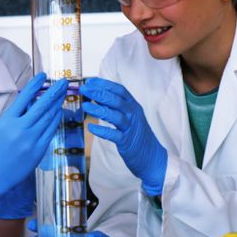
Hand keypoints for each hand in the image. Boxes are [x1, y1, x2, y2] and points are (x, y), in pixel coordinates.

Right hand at [0, 73, 66, 224]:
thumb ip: (15, 117)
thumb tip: (32, 103)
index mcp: (7, 121)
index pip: (24, 97)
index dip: (35, 85)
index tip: (43, 75)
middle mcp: (20, 129)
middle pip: (42, 105)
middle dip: (54, 92)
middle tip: (63, 82)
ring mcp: (31, 140)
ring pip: (49, 117)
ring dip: (57, 104)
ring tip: (63, 95)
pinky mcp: (38, 150)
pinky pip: (50, 131)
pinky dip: (55, 120)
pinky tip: (58, 113)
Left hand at [80, 77, 167, 194]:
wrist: (152, 156)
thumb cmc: (137, 134)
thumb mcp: (129, 116)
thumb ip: (115, 106)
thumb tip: (97, 95)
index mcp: (133, 106)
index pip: (119, 90)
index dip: (105, 84)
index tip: (90, 81)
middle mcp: (133, 114)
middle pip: (116, 100)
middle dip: (99, 93)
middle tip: (84, 89)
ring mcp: (130, 128)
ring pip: (115, 116)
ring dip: (99, 110)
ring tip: (86, 106)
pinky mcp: (127, 142)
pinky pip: (113, 135)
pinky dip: (101, 131)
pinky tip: (90, 127)